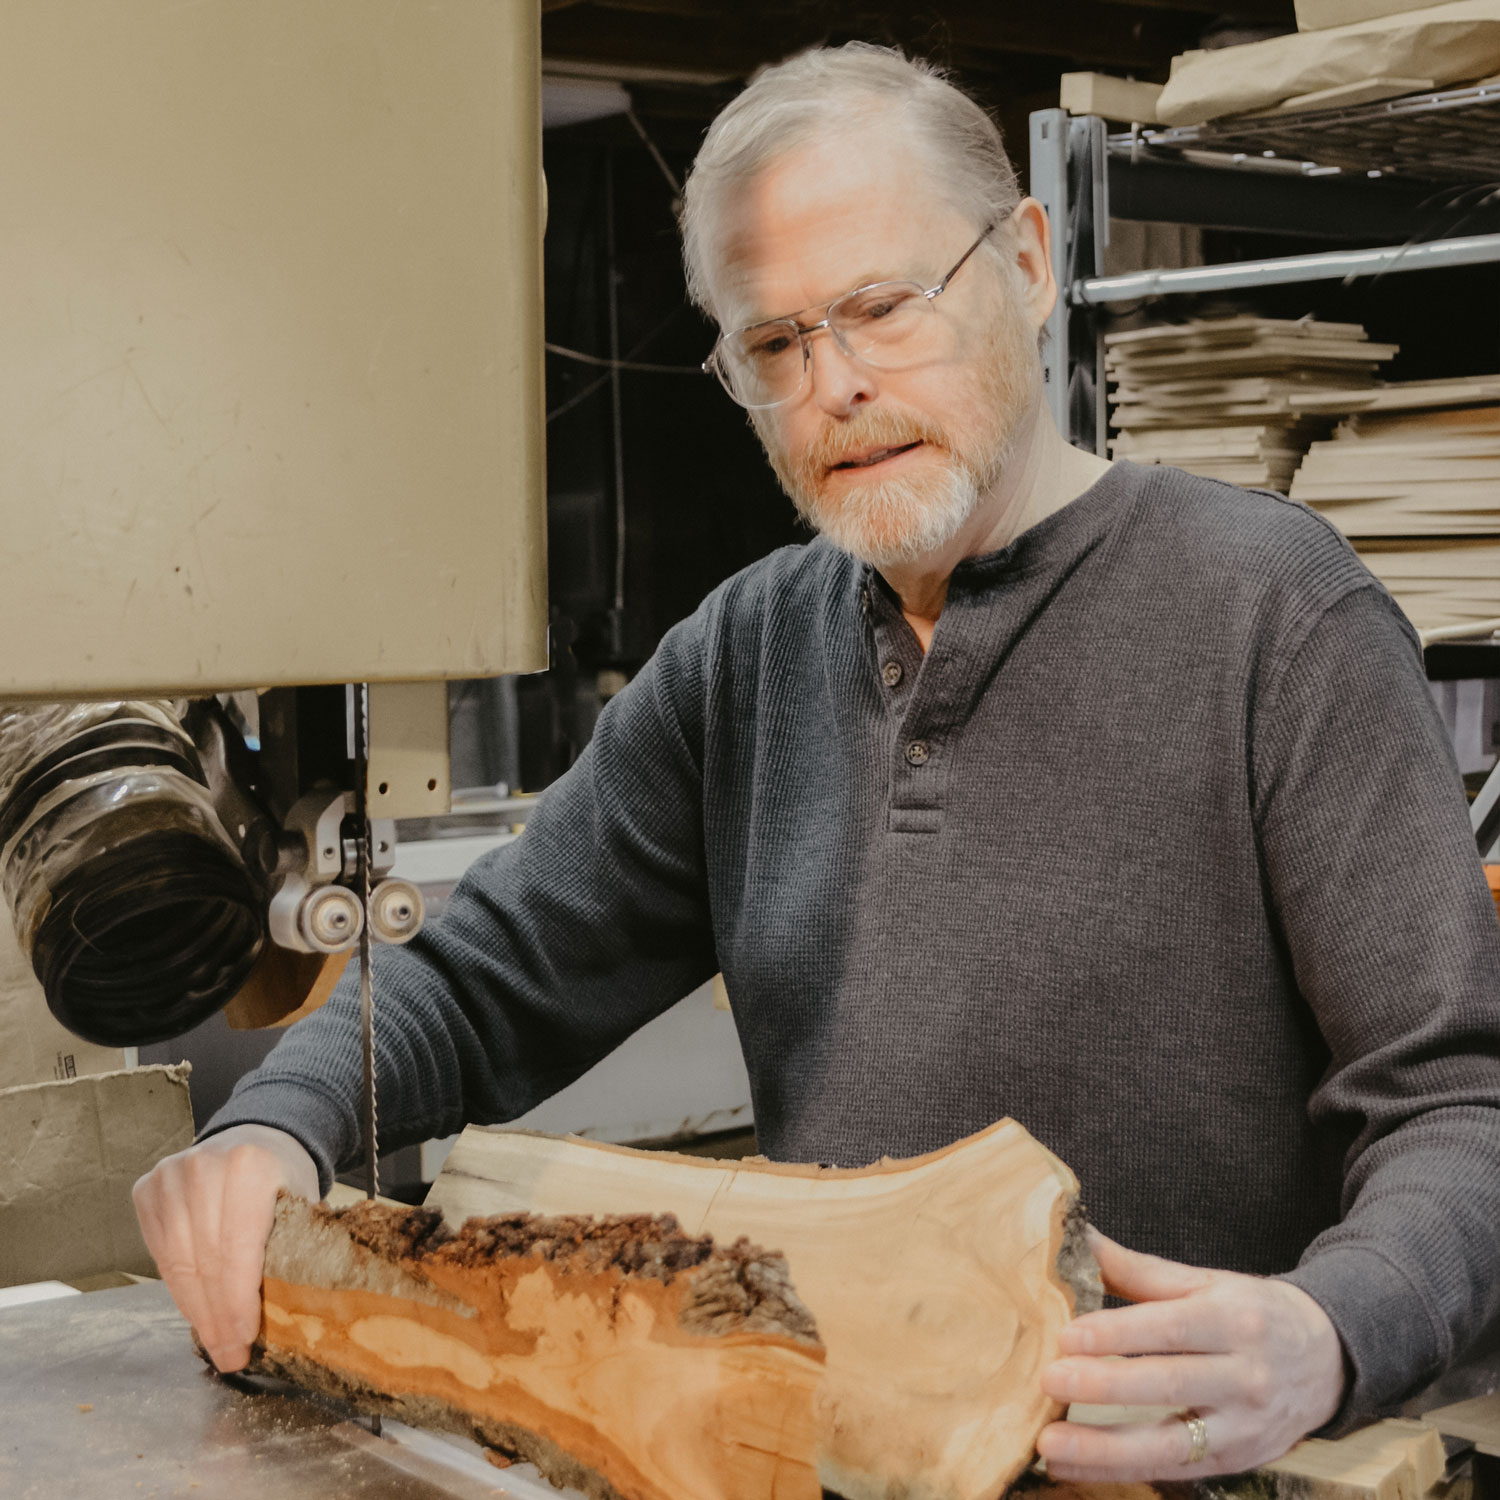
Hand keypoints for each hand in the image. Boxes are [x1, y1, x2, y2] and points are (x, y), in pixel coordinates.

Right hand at [132, 1123, 318, 1372]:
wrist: (257, 1135)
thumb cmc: (283, 1176)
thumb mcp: (302, 1201)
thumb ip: (293, 1246)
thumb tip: (290, 1316)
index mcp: (250, 1166)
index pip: (237, 1248)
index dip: (238, 1301)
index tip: (243, 1340)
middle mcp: (204, 1167)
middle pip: (205, 1261)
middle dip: (217, 1317)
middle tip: (230, 1355)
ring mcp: (170, 1176)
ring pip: (178, 1264)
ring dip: (197, 1310)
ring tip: (215, 1343)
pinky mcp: (147, 1189)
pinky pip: (160, 1254)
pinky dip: (179, 1288)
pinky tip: (197, 1311)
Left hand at [1036, 1227, 1345, 1479]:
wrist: (1328, 1361)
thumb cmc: (1252, 1313)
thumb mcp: (1206, 1282)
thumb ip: (1141, 1270)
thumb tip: (1080, 1239)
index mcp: (1234, 1320)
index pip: (1171, 1328)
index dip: (1118, 1333)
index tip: (1068, 1336)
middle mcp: (1245, 1376)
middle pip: (1170, 1385)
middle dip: (1106, 1387)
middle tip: (1050, 1380)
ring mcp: (1244, 1426)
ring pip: (1170, 1443)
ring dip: (1105, 1449)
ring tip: (1051, 1444)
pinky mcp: (1237, 1461)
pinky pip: (1173, 1471)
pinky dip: (1119, 1471)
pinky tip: (1073, 1466)